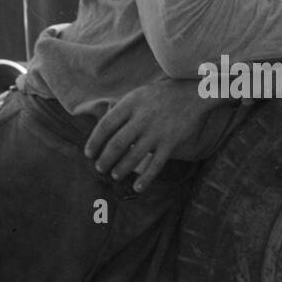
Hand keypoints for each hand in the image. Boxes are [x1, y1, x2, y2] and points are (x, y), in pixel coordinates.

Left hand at [84, 79, 207, 190]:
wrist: (193, 93)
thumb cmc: (160, 95)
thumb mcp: (138, 95)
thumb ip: (121, 109)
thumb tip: (101, 127)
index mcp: (131, 104)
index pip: (106, 125)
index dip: (94, 141)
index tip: (88, 153)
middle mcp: (142, 118)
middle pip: (117, 144)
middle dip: (105, 159)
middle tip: (99, 168)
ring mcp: (157, 131)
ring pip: (134, 156)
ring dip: (121, 169)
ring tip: (115, 175)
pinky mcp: (171, 142)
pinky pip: (156, 164)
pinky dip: (146, 178)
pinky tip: (138, 188)